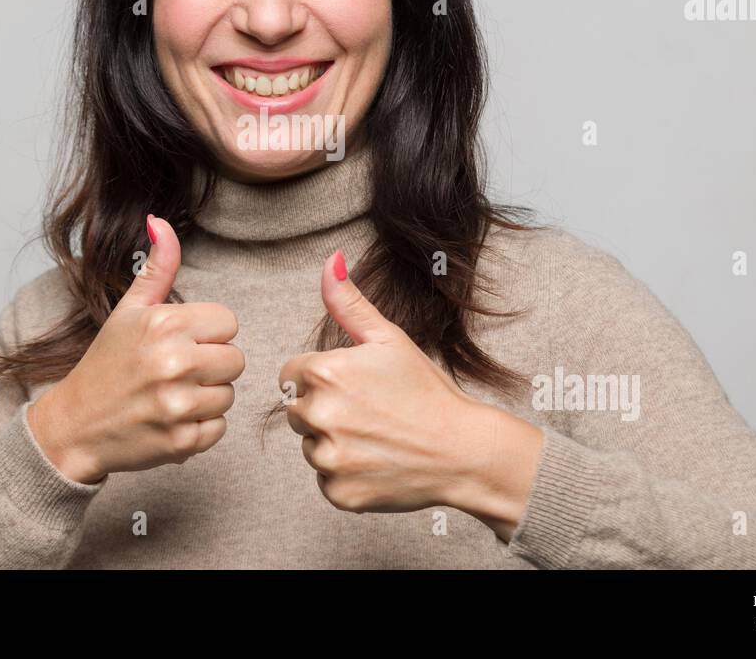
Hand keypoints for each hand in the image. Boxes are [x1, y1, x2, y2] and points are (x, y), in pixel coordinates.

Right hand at [28, 215, 244, 483]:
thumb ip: (157, 267)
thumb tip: (160, 221)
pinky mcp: (183, 442)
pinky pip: (219, 429)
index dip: (207, 334)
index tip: (181, 342)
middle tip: (176, 371)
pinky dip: (199, 428)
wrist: (74, 426)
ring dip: (206, 397)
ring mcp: (178, 405)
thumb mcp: (129, 310)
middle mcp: (174, 363)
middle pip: (236, 360)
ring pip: (229, 395)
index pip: (229, 323)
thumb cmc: (106, 364)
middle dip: (211, 365)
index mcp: (164, 324)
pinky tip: (170, 419)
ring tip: (170, 395)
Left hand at [279, 250, 543, 528]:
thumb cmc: (426, 391)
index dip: (321, 377)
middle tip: (370, 411)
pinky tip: (378, 462)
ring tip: (377, 436)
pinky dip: (346, 474)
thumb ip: (348, 301)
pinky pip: (326, 480)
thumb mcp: (388, 338)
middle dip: (324, 409)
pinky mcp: (338, 494)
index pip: (291, 373)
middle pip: (297, 410)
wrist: (464, 450)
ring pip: (310, 447)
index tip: (354, 385)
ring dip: (334, 443)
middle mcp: (319, 416)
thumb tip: (330, 260)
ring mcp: (327, 459)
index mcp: (324, 373)